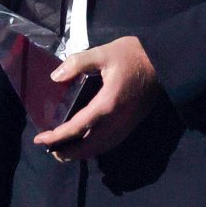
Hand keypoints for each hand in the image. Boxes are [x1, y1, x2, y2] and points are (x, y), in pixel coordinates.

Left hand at [33, 36, 159, 161]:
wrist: (165, 61)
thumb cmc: (134, 54)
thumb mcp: (104, 53)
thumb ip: (78, 63)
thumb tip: (55, 77)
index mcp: (107, 104)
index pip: (77, 128)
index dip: (57, 137)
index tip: (40, 139)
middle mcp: (117, 121)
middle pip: (88, 147)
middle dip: (67, 152)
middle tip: (50, 150)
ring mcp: (126, 125)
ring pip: (101, 148)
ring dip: (81, 153)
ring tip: (64, 150)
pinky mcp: (133, 124)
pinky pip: (111, 143)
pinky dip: (95, 148)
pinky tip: (88, 143)